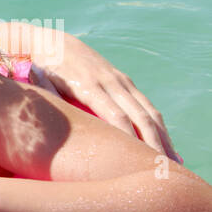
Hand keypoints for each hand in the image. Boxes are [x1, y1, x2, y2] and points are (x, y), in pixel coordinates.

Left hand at [33, 40, 179, 161]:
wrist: (51, 43)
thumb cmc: (41, 70)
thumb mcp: (41, 83)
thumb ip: (49, 98)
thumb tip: (52, 120)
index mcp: (90, 85)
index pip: (115, 115)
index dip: (127, 137)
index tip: (135, 159)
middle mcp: (111, 82)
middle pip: (139, 116)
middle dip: (152, 142)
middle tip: (160, 167)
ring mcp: (121, 81)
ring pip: (149, 111)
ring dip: (162, 136)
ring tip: (170, 161)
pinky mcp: (124, 82)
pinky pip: (146, 106)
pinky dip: (158, 126)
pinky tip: (164, 143)